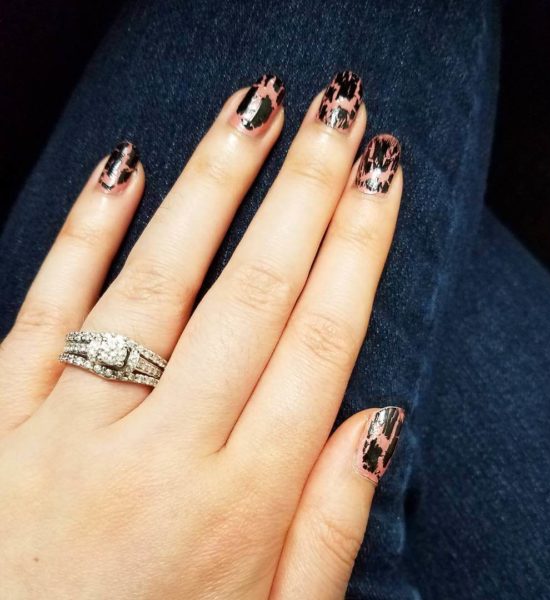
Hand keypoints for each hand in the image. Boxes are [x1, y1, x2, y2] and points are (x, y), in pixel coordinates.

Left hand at [0, 71, 403, 598]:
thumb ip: (329, 524)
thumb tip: (378, 418)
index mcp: (239, 508)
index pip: (321, 343)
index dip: (358, 249)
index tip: (380, 177)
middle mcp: (160, 456)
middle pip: (254, 295)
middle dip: (305, 192)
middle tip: (338, 114)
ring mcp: (69, 432)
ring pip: (157, 282)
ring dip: (213, 184)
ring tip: (254, 110)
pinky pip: (48, 308)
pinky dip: (87, 230)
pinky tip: (125, 167)